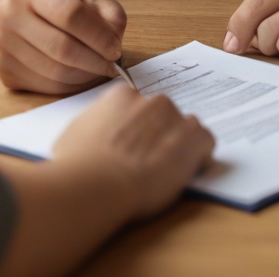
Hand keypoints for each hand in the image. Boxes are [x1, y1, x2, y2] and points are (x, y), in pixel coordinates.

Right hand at [0, 0, 127, 92]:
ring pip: (55, 73)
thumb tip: (116, 38)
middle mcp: (10, 17)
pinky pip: (44, 86)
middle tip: (113, 64)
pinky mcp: (3, 70)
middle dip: (96, 62)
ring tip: (99, 69)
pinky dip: (69, 86)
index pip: (70, 14)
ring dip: (85, 76)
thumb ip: (102, 5)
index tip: (116, 46)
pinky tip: (80, 75)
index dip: (98, 35)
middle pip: (62, 49)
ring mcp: (2, 46)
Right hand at [54, 84, 214, 219]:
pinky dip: (200, 156)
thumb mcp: (73, 134)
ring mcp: (174, 117)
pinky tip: (185, 172)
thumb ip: (92, 125)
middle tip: (147, 161)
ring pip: (186, 128)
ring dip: (179, 145)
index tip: (133, 147)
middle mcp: (151, 100)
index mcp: (121, 95)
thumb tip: (94, 132)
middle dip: (159, 135)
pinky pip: (206, 142)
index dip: (138, 130)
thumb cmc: (77, 164)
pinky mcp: (194, 138)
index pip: (137, 107)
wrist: (97, 183)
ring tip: (165, 170)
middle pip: (163, 115)